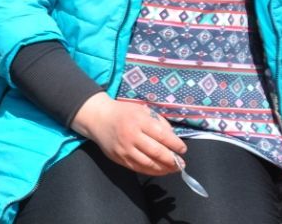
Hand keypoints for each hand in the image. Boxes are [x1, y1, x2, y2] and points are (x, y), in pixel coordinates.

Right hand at [71, 93, 185, 175]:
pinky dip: (152, 171)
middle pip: (157, 152)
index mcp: (138, 121)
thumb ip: (159, 122)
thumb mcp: (142, 110)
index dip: (175, 144)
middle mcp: (131, 136)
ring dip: (164, 169)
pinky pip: (138, 168)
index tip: (183, 149)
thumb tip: (173, 138)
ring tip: (173, 169)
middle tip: (181, 163)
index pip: (162, 135)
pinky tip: (160, 170)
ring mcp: (124, 149)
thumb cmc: (123, 113)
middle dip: (172, 159)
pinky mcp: (119, 158)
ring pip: (148, 164)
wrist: (98, 118)